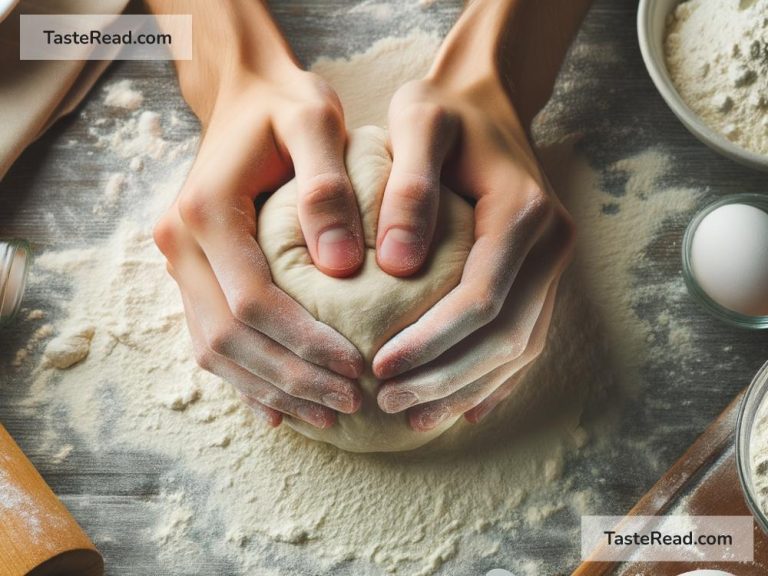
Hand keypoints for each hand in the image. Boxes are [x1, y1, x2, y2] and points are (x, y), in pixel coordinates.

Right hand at [153, 13, 365, 428]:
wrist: (244, 94)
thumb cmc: (284, 106)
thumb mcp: (314, 121)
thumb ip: (327, 187)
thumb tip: (342, 267)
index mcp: (206, 212)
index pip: (253, 300)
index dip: (305, 342)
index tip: (357, 366)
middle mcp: (181, 245)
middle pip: (231, 336)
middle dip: (292, 377)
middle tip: (350, 403)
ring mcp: (182, 262)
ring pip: (216, 350)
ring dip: (271, 389)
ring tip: (326, 414)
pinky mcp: (195, 273)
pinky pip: (210, 340)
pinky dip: (246, 379)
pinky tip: (279, 409)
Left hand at [373, 75, 574, 430]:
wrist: (487, 102)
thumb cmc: (444, 111)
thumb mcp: (418, 121)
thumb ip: (409, 185)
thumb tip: (396, 266)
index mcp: (522, 210)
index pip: (482, 298)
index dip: (432, 342)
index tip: (380, 367)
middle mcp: (549, 244)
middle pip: (507, 335)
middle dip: (447, 378)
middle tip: (388, 402)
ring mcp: (552, 264)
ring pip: (520, 348)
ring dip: (467, 389)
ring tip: (413, 416)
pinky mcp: (540, 276)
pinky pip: (526, 339)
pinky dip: (492, 379)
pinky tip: (460, 408)